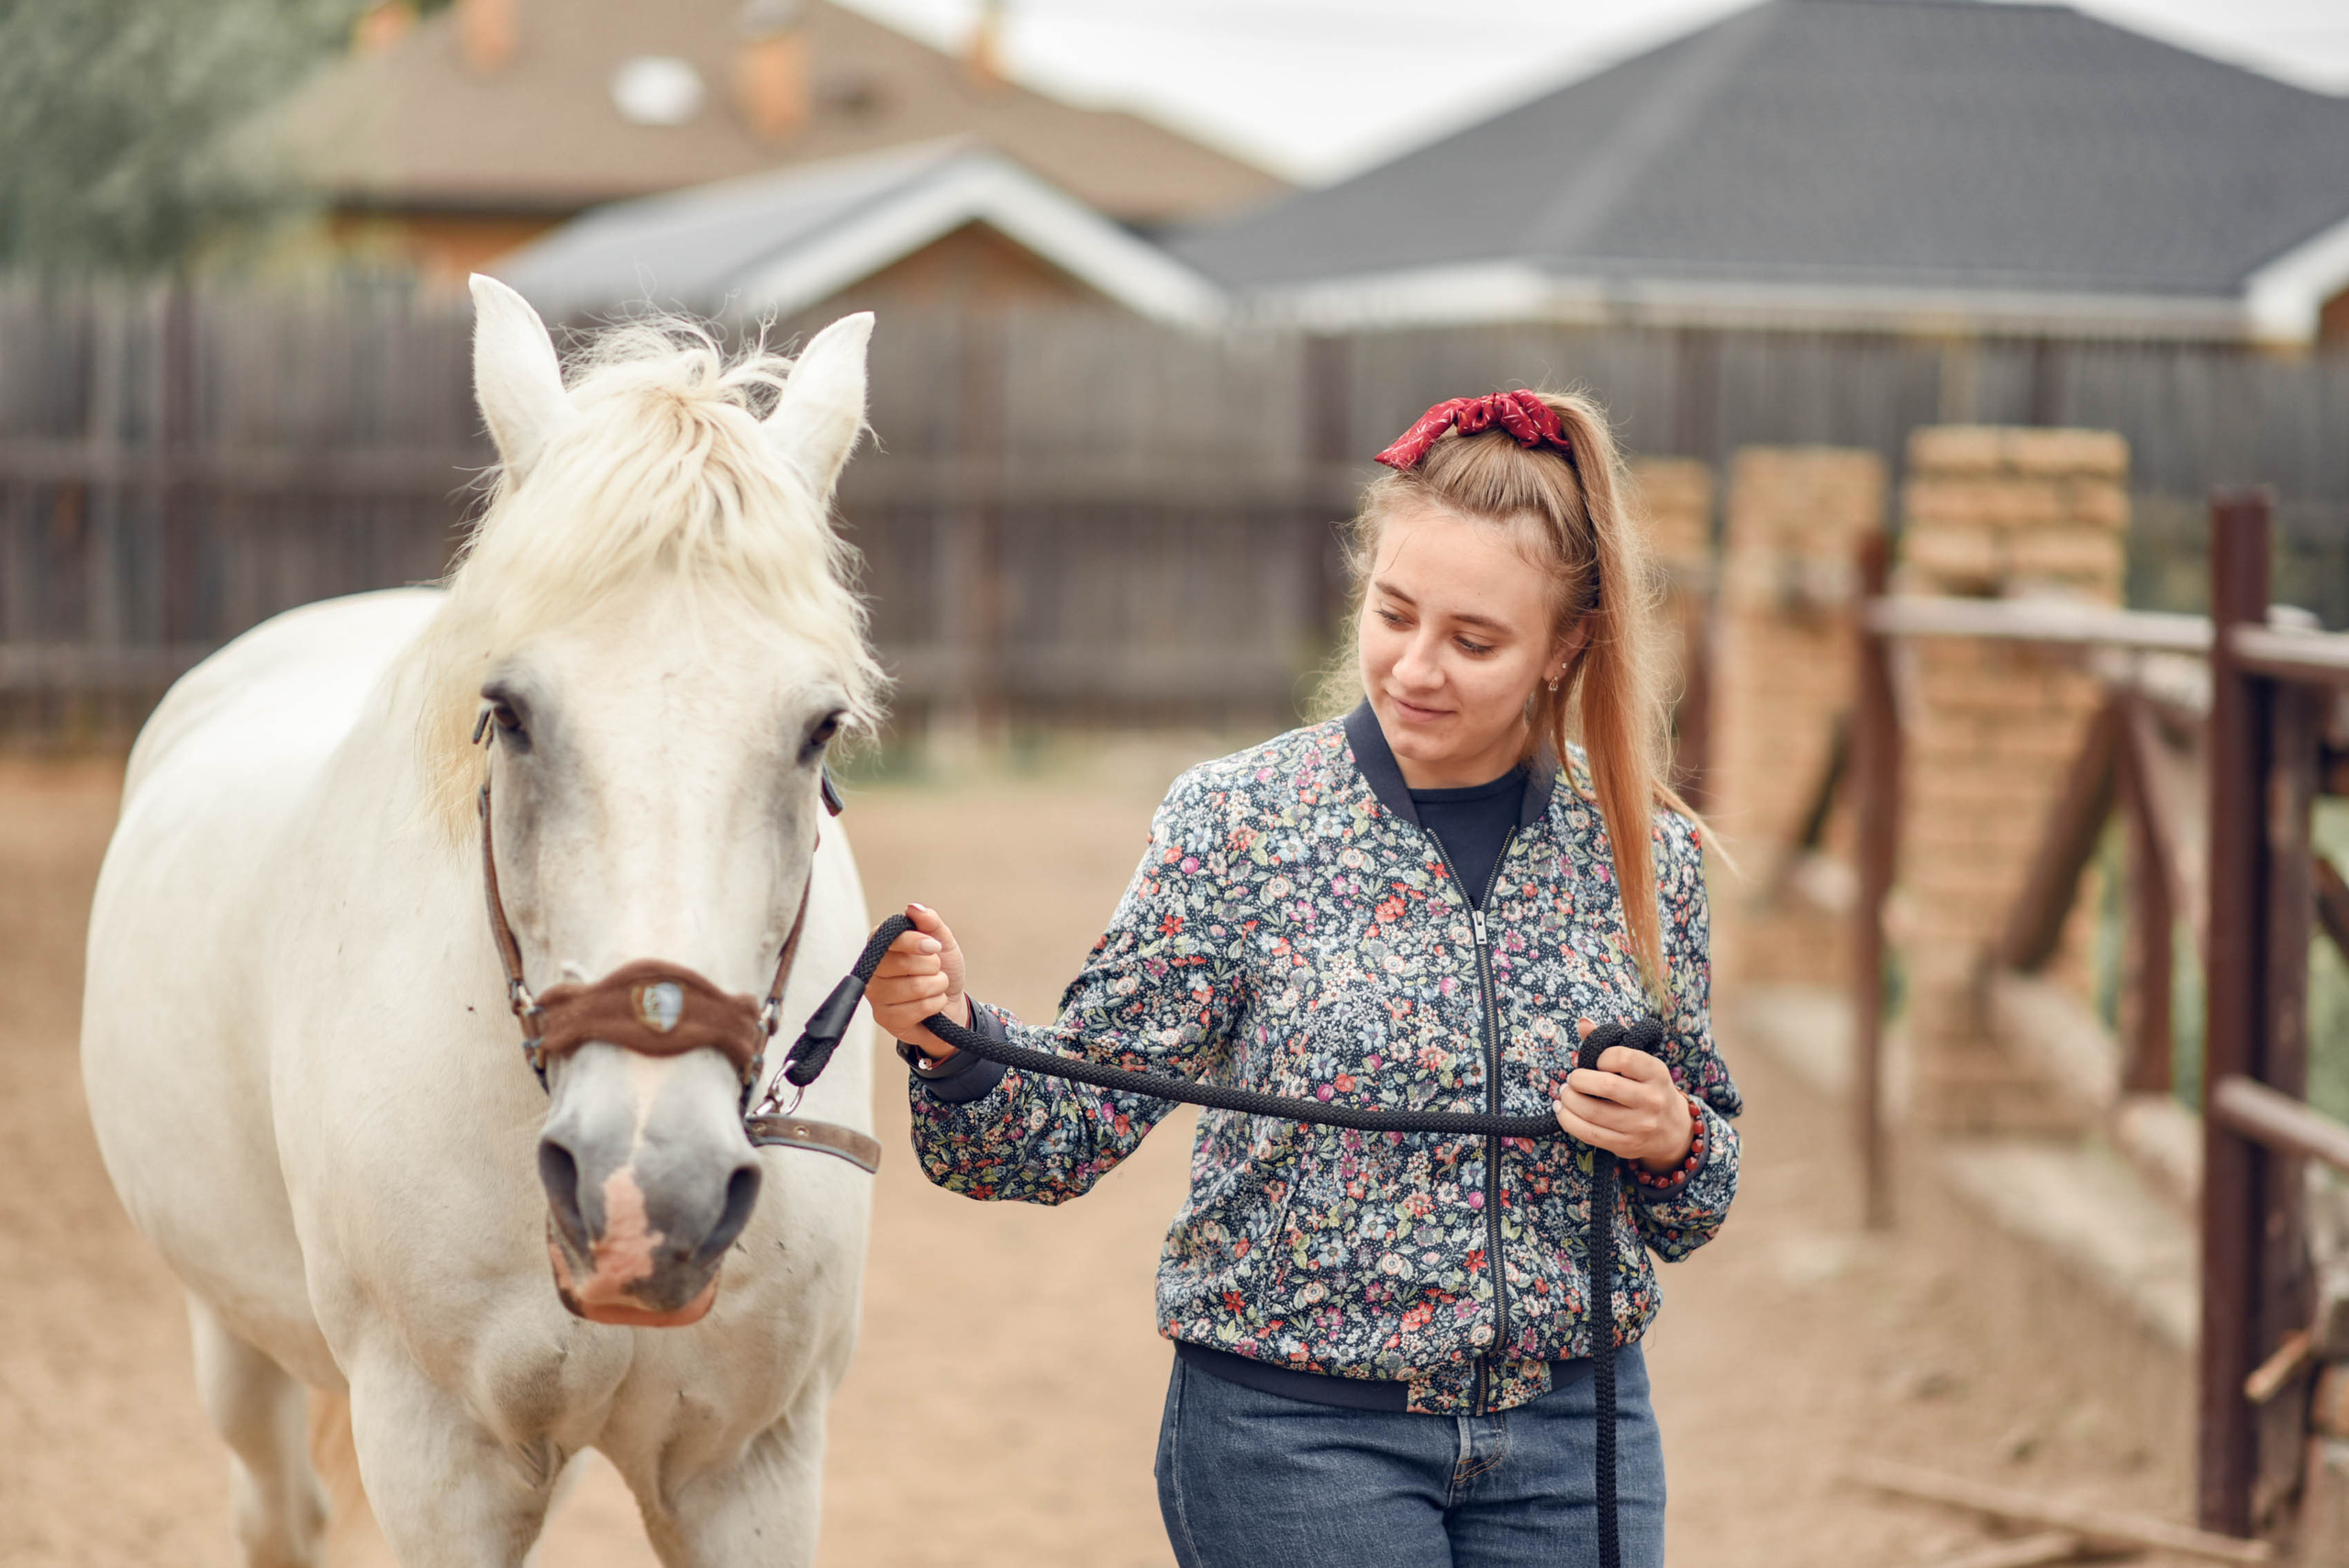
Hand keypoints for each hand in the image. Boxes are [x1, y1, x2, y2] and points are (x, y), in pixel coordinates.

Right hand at [868, 904, 970, 1059]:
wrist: (951, 1004)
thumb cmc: (943, 970)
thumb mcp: (943, 942)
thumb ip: (929, 922)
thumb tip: (913, 908)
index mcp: (882, 945)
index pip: (889, 938)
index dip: (915, 942)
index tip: (935, 946)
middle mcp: (872, 969)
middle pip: (902, 964)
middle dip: (932, 966)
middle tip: (935, 970)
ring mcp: (876, 996)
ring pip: (914, 987)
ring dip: (937, 986)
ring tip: (935, 986)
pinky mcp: (885, 1018)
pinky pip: (918, 1009)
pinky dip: (936, 1003)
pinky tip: (933, 1004)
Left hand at [1552, 1019, 1694, 1173]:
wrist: (1674, 1131)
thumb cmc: (1648, 1089)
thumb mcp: (1640, 1065)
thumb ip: (1611, 1043)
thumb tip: (1582, 1023)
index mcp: (1656, 1073)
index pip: (1623, 1057)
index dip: (1601, 1057)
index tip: (1597, 1062)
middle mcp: (1652, 1099)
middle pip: (1606, 1086)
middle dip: (1578, 1080)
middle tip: (1572, 1079)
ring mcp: (1640, 1125)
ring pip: (1593, 1112)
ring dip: (1569, 1101)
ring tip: (1565, 1095)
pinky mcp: (1626, 1145)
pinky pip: (1590, 1134)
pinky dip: (1568, 1121)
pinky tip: (1562, 1111)